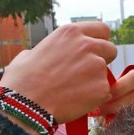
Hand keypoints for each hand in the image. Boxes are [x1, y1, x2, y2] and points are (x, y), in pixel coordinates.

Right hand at [0, 22, 133, 123]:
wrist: (25, 105)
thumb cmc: (22, 81)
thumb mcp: (32, 53)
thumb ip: (50, 50)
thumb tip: (48, 55)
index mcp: (70, 33)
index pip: (102, 29)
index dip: (99, 42)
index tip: (92, 53)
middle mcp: (87, 45)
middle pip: (111, 50)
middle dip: (102, 61)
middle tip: (85, 75)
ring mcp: (96, 66)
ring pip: (106, 74)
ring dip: (96, 82)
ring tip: (74, 91)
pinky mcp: (101, 88)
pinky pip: (105, 93)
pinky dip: (95, 99)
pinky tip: (77, 102)